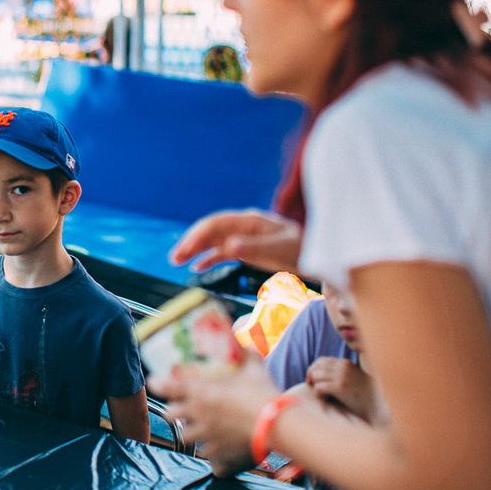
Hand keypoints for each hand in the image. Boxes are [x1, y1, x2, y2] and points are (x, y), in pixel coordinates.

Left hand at [150, 356, 277, 476]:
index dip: (157, 384)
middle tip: (180, 406)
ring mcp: (206, 432)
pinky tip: (211, 443)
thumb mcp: (254, 368)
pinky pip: (204, 451)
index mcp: (201, 390)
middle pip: (170, 414)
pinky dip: (205, 447)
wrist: (277, 424)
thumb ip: (247, 355)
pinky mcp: (217, 449)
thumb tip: (245, 345)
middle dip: (173, 410)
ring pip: (184, 435)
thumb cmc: (263, 393)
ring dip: (187, 430)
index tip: (155, 381)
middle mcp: (198, 412)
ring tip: (195, 426)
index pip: (167, 387)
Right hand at [170, 209, 303, 273]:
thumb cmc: (301, 250)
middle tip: (174, 259)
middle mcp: (242, 226)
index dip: (198, 236)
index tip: (185, 251)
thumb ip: (255, 248)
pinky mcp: (245, 248)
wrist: (316, 255)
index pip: (216, 224)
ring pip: (212, 240)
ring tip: (176, 261)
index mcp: (249, 221)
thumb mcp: (280, 249)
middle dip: (190, 242)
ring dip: (194, 249)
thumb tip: (228, 247)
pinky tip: (196, 268)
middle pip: (210, 230)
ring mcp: (243, 237)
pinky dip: (207, 258)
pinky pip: (221, 251)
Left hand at [306, 357, 374, 421]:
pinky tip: (324, 397)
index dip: (313, 369)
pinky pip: (319, 387)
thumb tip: (319, 373)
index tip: (313, 380)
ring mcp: (342, 377)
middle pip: (315, 367)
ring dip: (314, 384)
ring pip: (315, 376)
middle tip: (311, 385)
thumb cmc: (362, 392)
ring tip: (320, 392)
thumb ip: (339, 371)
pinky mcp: (341, 388)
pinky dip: (318, 392)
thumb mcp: (351, 376)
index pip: (320, 361)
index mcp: (344, 363)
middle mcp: (342, 367)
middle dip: (310, 376)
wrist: (377, 404)